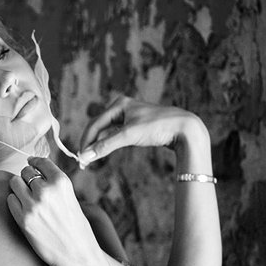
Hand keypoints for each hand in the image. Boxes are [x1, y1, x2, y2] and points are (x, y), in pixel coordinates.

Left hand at [7, 156, 102, 265]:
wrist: (77, 255)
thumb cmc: (76, 228)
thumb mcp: (70, 199)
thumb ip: (54, 185)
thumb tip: (35, 169)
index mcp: (62, 183)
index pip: (41, 162)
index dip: (35, 162)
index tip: (31, 162)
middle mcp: (46, 191)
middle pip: (25, 172)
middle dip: (27, 178)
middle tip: (32, 188)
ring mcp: (32, 205)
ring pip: (14, 183)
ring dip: (19, 188)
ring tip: (27, 198)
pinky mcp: (22, 219)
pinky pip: (10, 200)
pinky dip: (14, 202)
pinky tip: (23, 210)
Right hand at [77, 95, 203, 167]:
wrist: (184, 129)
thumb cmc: (158, 126)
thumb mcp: (128, 135)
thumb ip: (105, 146)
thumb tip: (85, 156)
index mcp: (119, 104)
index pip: (94, 124)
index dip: (85, 141)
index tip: (80, 157)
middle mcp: (122, 108)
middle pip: (99, 128)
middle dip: (91, 144)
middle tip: (84, 161)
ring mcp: (129, 117)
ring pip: (107, 133)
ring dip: (100, 146)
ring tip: (91, 160)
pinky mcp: (136, 127)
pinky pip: (116, 136)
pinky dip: (110, 144)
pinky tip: (104, 153)